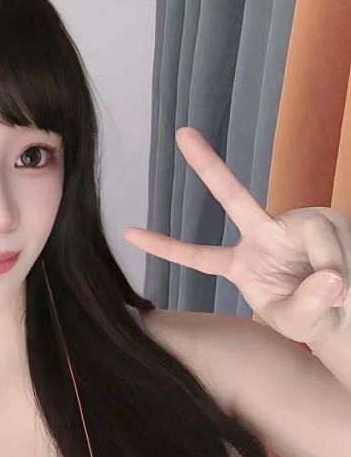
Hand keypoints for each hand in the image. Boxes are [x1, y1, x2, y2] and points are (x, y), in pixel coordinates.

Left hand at [122, 127, 350, 345]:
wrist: (343, 311)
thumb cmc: (310, 316)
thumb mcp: (298, 322)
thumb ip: (306, 305)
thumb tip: (329, 276)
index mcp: (240, 264)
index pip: (197, 256)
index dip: (164, 247)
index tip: (127, 234)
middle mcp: (261, 236)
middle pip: (232, 197)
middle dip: (207, 165)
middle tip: (181, 133)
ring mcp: (291, 226)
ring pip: (310, 233)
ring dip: (328, 264)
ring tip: (340, 293)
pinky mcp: (323, 223)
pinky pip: (331, 238)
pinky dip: (341, 262)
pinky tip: (346, 282)